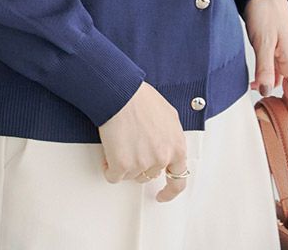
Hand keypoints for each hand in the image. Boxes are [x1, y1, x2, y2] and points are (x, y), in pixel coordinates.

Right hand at [98, 81, 188, 201]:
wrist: (120, 93)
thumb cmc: (139, 98)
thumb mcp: (168, 114)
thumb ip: (171, 135)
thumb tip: (166, 144)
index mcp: (176, 146)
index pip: (178, 180)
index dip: (169, 191)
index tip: (162, 194)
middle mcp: (162, 158)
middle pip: (149, 174)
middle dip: (139, 163)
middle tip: (131, 146)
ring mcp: (143, 164)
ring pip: (131, 175)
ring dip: (124, 163)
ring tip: (121, 140)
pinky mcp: (122, 165)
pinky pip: (113, 176)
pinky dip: (109, 166)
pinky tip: (110, 150)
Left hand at [243, 0, 287, 131]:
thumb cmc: (265, 13)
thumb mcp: (262, 42)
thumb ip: (264, 69)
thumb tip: (264, 92)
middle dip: (287, 111)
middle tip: (275, 128)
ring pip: (285, 83)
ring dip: (276, 96)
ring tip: (263, 110)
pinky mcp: (278, 49)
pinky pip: (277, 72)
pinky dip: (268, 81)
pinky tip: (254, 85)